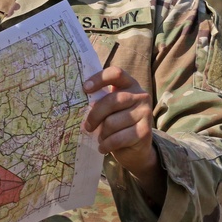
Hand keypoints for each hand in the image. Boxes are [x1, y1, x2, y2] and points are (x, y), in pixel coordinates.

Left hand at [83, 66, 165, 203]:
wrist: (136, 148)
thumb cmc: (117, 123)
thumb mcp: (109, 109)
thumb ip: (100, 100)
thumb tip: (76, 101)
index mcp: (129, 84)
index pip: (115, 73)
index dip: (99, 79)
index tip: (85, 88)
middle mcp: (141, 95)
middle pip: (111, 100)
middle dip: (94, 115)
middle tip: (87, 126)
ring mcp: (145, 113)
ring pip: (112, 122)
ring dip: (102, 133)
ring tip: (101, 138)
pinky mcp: (145, 131)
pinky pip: (118, 138)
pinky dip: (107, 144)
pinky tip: (103, 147)